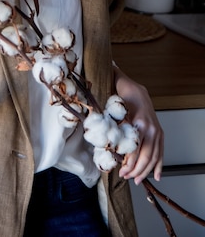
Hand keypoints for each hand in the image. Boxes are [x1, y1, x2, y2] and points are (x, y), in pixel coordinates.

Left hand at [114, 67, 163, 184]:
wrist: (135, 89)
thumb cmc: (122, 98)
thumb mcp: (115, 110)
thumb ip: (113, 126)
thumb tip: (106, 143)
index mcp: (139, 123)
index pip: (136, 150)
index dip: (129, 164)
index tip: (121, 172)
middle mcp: (151, 128)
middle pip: (146, 156)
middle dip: (136, 170)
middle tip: (127, 177)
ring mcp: (157, 131)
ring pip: (154, 156)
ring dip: (146, 170)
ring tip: (137, 179)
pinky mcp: (160, 132)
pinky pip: (161, 151)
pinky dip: (159, 164)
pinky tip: (157, 175)